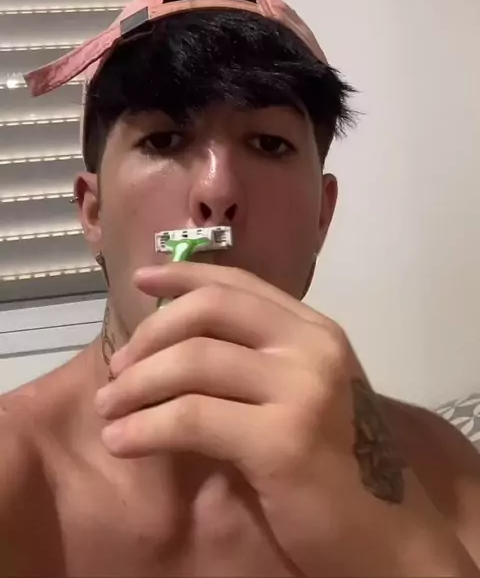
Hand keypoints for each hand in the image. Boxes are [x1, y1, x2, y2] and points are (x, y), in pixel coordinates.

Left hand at [95, 264, 476, 576]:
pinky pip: (192, 418)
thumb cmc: (338, 467)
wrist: (387, 536)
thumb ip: (259, 360)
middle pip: (210, 310)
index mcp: (316, 330)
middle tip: (118, 370)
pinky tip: (122, 443)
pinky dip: (146, 428)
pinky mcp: (282, 440)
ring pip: (193, 362)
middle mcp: (312, 346)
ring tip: (109, 410)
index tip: (140, 279)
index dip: (183, 275)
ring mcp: (301, 390)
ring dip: (136, 385)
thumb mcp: (304, 395)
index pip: (238, 283)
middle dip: (151, 335)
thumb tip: (175, 342)